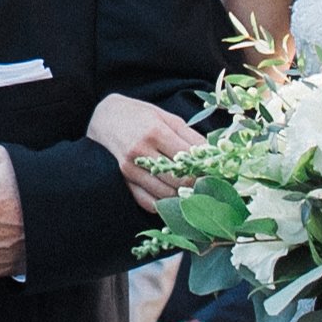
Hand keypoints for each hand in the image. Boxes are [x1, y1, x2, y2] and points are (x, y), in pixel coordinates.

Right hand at [88, 93, 202, 211]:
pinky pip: (147, 202)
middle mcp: (141, 152)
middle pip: (178, 180)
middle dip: (197, 185)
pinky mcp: (123, 181)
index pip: (188, 158)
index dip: (205, 168)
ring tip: (194, 192)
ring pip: (165, 194)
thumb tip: (212, 154)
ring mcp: (130, 169)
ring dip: (182, 197)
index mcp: (155, 132)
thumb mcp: (167, 117)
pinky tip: (173, 199)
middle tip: (208, 185)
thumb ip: (190, 135)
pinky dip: (163, 204)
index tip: (216, 172)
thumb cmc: (140, 116)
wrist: (105, 118)